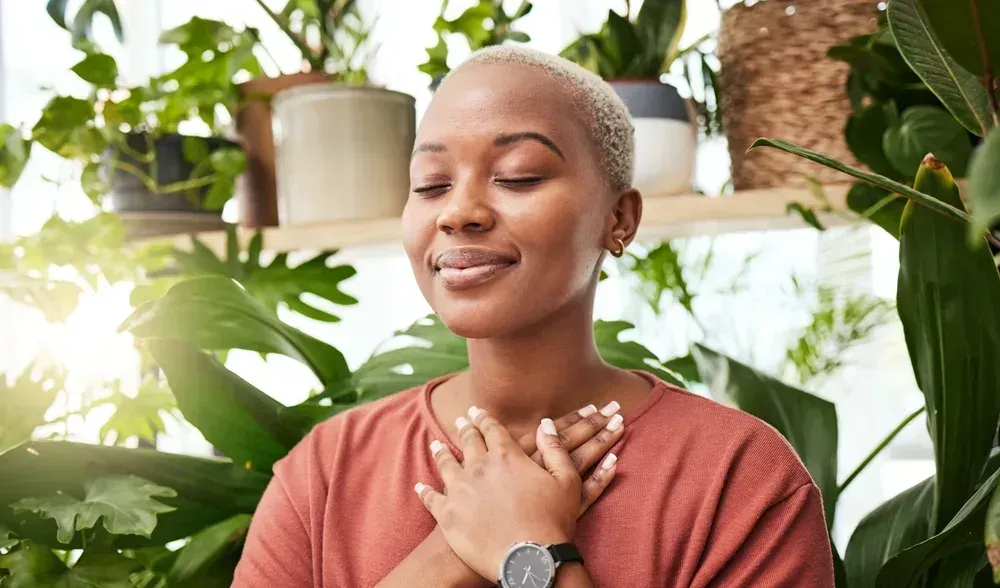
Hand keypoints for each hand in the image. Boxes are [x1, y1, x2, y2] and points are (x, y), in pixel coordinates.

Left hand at [415, 406, 620, 580]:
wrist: (529, 560)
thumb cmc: (552, 521)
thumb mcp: (566, 480)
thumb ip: (555, 448)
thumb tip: (546, 424)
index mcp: (506, 456)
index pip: (492, 429)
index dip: (484, 418)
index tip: (477, 411)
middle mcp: (479, 467)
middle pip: (468, 442)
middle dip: (465, 429)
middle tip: (461, 421)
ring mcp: (460, 490)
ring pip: (446, 464)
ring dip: (442, 453)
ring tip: (436, 445)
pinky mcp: (447, 514)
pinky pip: (431, 498)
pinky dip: (425, 492)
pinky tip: (421, 487)